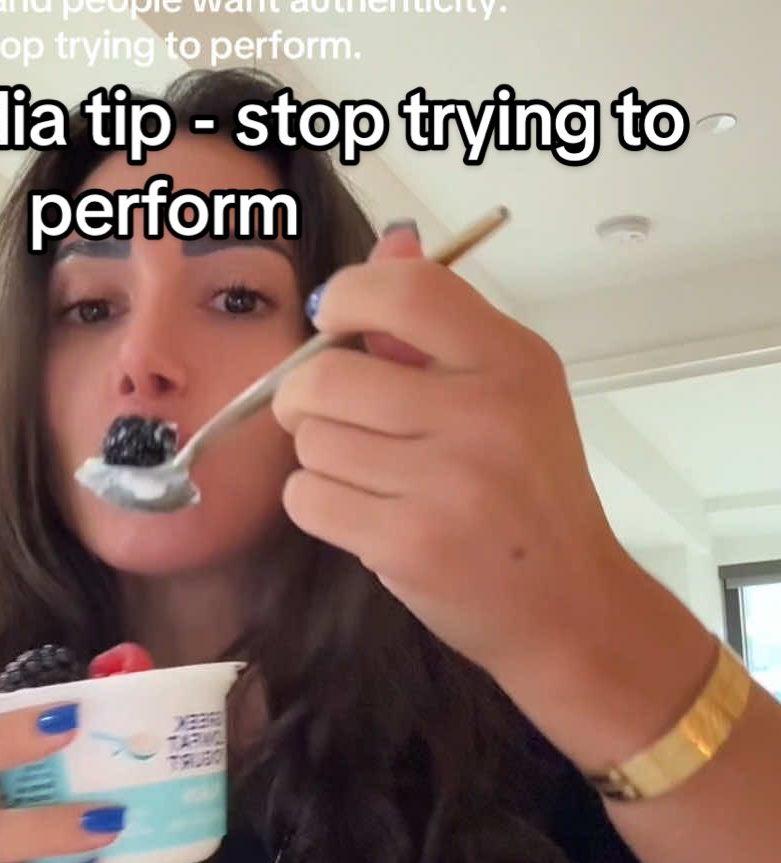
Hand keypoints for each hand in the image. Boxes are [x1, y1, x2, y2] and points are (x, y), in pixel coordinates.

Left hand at [271, 225, 713, 767]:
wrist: (567, 606)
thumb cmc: (531, 497)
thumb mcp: (512, 397)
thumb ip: (440, 329)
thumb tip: (387, 247)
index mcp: (511, 361)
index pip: (404, 290)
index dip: (347, 297)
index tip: (336, 322)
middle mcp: (481, 413)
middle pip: (327, 375)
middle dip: (305, 396)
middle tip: (326, 414)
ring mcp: (444, 482)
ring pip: (313, 441)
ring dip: (321, 458)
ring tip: (367, 475)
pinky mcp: (408, 543)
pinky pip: (310, 498)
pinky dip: (318, 504)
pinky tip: (359, 512)